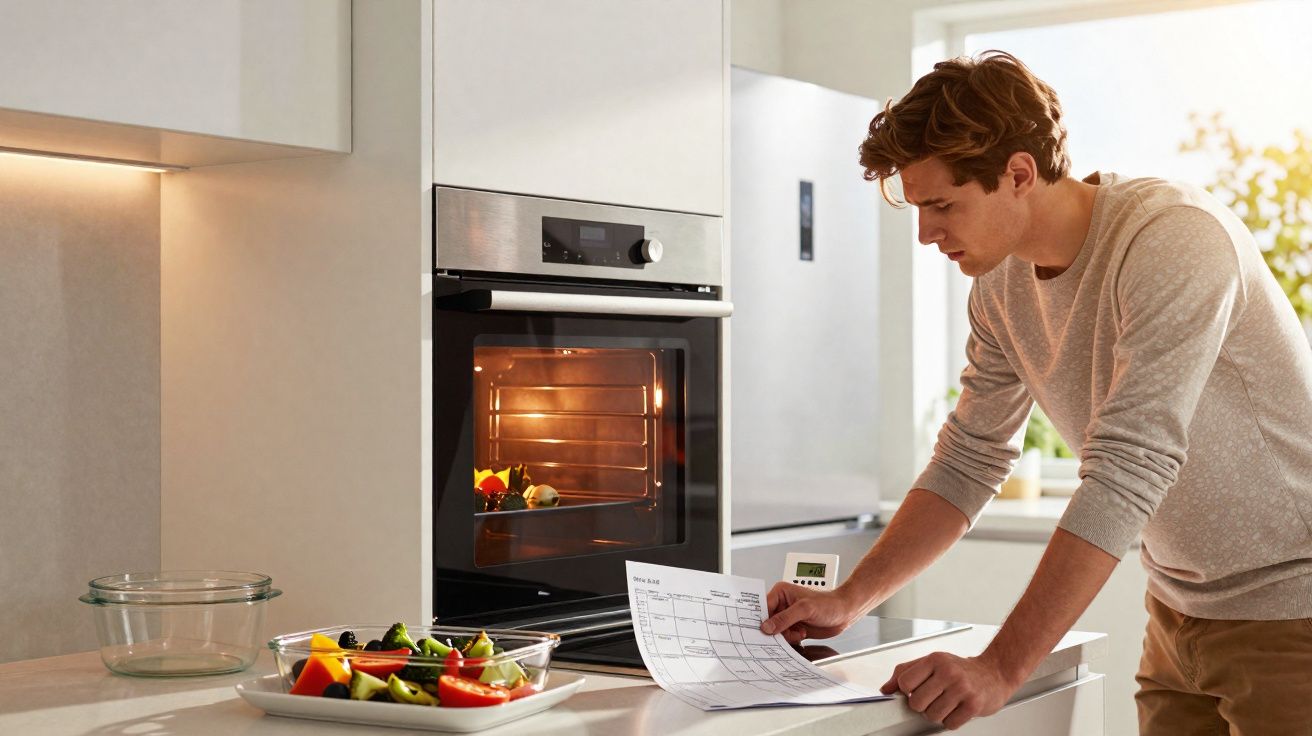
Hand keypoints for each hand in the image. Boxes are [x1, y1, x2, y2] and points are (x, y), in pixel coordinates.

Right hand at [760, 582, 859, 644]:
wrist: (844, 613)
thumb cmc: (828, 604)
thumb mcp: (805, 609)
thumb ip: (785, 618)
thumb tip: (766, 627)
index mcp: (780, 593)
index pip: (762, 607)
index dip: (760, 619)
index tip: (759, 631)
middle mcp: (782, 604)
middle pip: (767, 622)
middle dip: (775, 630)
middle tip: (785, 633)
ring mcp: (788, 617)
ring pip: (775, 632)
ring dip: (786, 636)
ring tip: (799, 632)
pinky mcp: (794, 627)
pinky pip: (784, 637)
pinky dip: (792, 639)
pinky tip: (802, 634)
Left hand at [880, 652, 1018, 729]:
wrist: (994, 672)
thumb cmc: (960, 669)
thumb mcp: (931, 663)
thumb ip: (906, 672)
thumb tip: (886, 689)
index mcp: (935, 660)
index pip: (905, 682)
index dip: (907, 692)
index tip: (915, 691)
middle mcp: (948, 672)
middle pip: (916, 703)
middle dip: (921, 705)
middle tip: (932, 699)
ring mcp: (962, 688)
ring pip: (932, 715)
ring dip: (937, 714)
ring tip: (946, 703)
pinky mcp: (973, 705)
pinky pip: (950, 724)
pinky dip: (951, 721)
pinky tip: (957, 709)